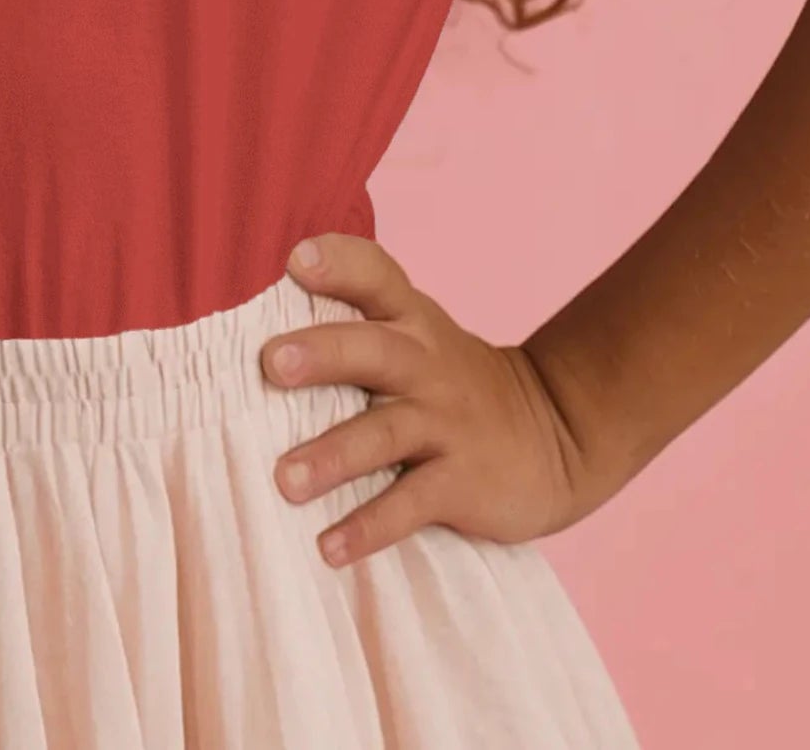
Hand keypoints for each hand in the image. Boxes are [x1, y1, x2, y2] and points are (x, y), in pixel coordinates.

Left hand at [261, 231, 622, 567]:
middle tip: (271, 363)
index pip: (377, 275)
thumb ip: (356, 326)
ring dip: (333, 456)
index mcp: (412, 321)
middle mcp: (427, 365)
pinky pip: (411, 504)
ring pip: (386, 433)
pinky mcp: (461, 481)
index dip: (340, 263)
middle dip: (323, 353)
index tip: (298, 260)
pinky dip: (369, 527)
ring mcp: (446, 424)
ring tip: (285, 481)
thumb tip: (253, 334)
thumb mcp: (420, 339)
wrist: (556, 436)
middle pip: (373, 349)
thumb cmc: (454, 383)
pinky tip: (330, 547)